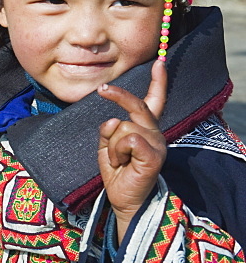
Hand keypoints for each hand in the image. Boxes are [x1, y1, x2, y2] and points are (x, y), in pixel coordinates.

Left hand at [97, 59, 167, 240]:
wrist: (124, 200)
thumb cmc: (117, 172)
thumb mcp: (107, 146)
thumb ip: (108, 131)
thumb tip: (112, 120)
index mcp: (145, 129)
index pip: (154, 101)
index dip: (158, 82)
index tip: (161, 62)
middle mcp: (155, 133)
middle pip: (137, 105)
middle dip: (119, 95)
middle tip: (102, 90)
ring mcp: (156, 144)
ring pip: (123, 126)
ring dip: (111, 144)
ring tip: (116, 160)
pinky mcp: (153, 155)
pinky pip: (127, 138)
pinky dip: (116, 150)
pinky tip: (121, 163)